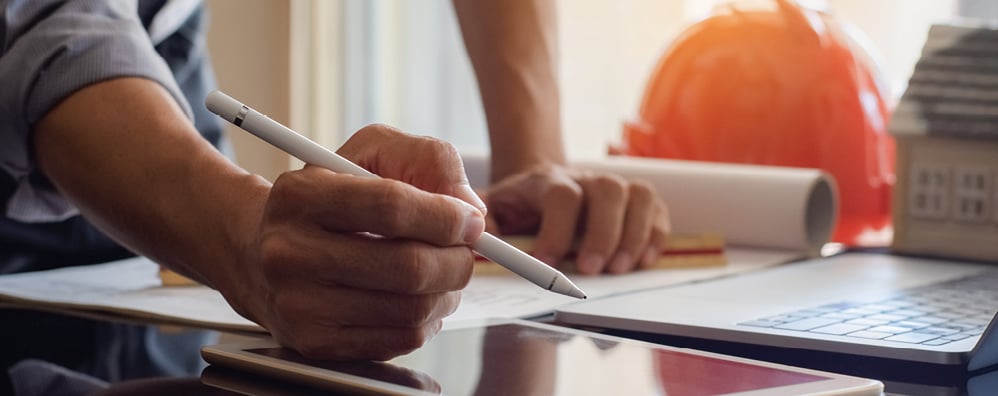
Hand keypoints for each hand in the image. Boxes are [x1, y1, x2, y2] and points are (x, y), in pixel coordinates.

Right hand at [223, 125, 485, 360]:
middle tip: (467, 251)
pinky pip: (399, 339)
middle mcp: (289, 253)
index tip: (472, 220)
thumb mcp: (372, 154)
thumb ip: (429, 161)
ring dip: (447, 291)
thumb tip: (472, 211)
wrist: (262, 252)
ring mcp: (299, 304)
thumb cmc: (332, 196)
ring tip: (443, 272)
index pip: (390, 206)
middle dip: (457, 260)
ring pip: (411, 309)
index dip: (445, 216)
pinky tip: (417, 297)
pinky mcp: (315, 343)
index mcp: (300, 196)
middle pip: (406, 266)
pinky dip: (426, 319)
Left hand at [481, 163, 669, 274]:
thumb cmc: (517, 205)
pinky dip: (656, 236)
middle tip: (592, 270)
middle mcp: (586, 178)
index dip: (557, 230)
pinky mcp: (637, 200)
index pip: (561, 195)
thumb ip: (481, 219)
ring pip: (638, 196)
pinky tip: (642, 262)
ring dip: (633, 235)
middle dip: (603, 233)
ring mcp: (615, 186)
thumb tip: (479, 238)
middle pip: (608, 190)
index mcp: (547, 180)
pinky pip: (657, 209)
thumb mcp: (491, 207)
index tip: (546, 264)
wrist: (540, 182)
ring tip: (619, 270)